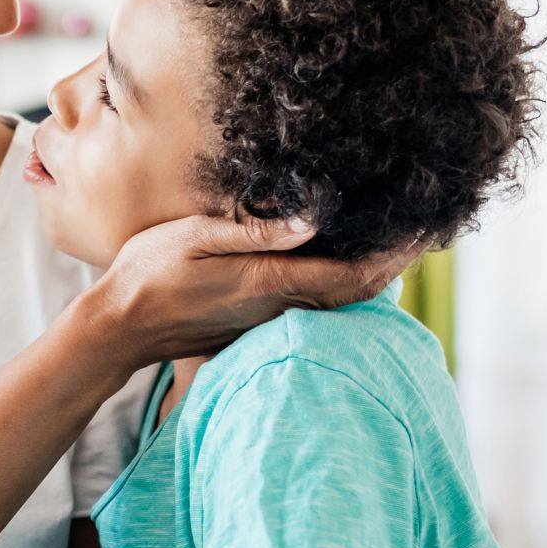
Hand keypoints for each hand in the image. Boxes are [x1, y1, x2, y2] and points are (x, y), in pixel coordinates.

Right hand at [90, 213, 423, 365]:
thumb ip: (253, 231)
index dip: (394, 256)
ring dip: (370, 274)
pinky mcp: (257, 324)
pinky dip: (340, 283)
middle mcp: (278, 308)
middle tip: (424, 230)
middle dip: (394, 262)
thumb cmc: (150, 274)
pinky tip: (341, 260)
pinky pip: (314, 304)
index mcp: (269, 282)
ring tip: (394, 240)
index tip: (425, 231)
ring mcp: (269, 320)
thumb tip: (312, 220)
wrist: (121, 328)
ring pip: (338, 300)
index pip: (352, 275)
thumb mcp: (195, 237)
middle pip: (356, 292)